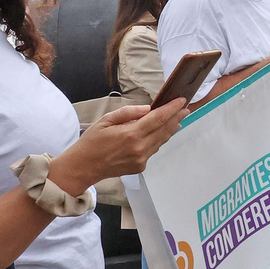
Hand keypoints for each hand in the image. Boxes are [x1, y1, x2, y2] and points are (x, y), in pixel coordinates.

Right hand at [49, 100, 189, 191]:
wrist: (84, 167)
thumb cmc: (92, 142)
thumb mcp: (106, 120)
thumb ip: (128, 113)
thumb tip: (148, 109)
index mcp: (131, 134)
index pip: (158, 118)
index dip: (172, 109)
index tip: (181, 101)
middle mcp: (140, 148)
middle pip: (164, 130)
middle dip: (176, 117)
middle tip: (185, 108)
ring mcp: (141, 159)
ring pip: (161, 141)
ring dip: (170, 129)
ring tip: (177, 119)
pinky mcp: (141, 166)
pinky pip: (153, 150)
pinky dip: (158, 140)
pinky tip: (160, 133)